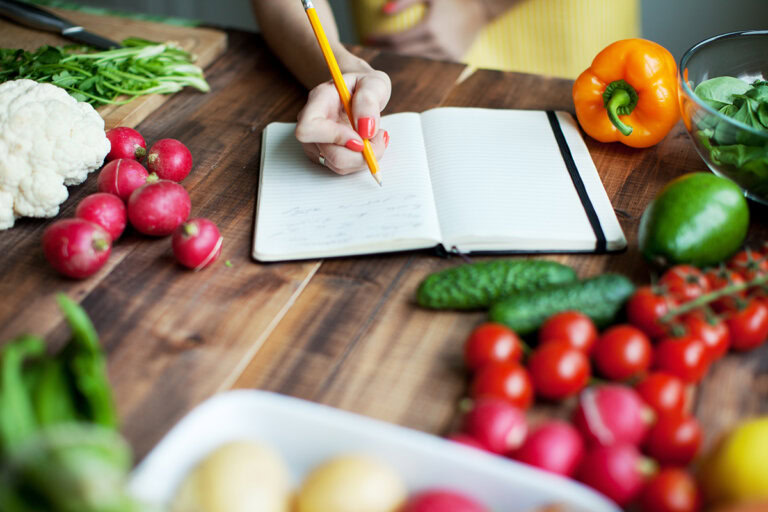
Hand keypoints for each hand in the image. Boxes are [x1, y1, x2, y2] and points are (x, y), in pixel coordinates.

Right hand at [295, 70, 390, 174]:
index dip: (335, 137)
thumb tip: (365, 129)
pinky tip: (369, 144)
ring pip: (338, 165)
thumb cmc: (365, 86)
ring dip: (364, 157)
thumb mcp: (374, 83)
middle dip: (360, 154)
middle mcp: (311, 123)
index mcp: (318, 100)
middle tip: (379, 138)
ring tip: (375, 136)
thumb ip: (369, 101)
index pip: (309, 127)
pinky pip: (344, 168)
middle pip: (328, 153)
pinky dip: (361, 161)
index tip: (361, 137)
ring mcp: (316, 141)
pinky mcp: (325, 154)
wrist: (360, 93)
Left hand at [369, 0, 489, 60]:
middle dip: (385, 50)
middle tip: (372, 45)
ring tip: (386, 49)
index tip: (367, 38)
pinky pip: (430, 61)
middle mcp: (438, 45)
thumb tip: (383, 11)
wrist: (483, 7)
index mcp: (430, 28)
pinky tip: (407, 53)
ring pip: (416, 59)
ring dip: (400, 55)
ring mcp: (447, 55)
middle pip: (403, 53)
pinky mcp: (454, 59)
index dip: (380, 40)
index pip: (397, 40)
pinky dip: (418, 57)